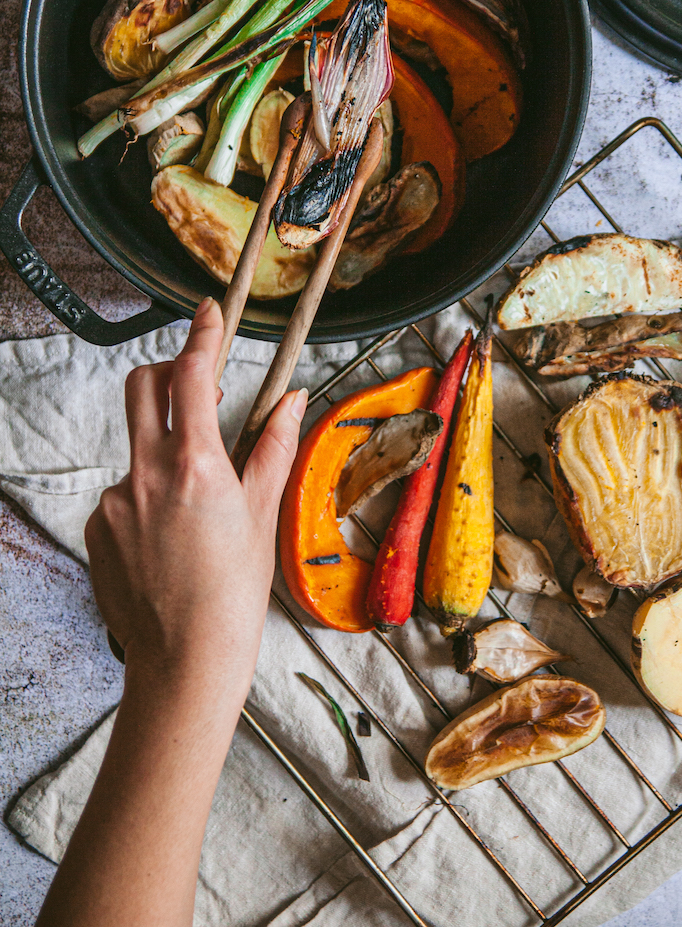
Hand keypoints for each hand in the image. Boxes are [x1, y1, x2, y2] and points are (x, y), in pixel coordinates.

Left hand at [85, 297, 306, 707]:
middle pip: (143, 387)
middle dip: (169, 372)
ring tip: (196, 508)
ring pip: (138, 446)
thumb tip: (293, 397)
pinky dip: (148, 497)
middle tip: (199, 387)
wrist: (185, 660)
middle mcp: (146, 475)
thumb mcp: (263, 513)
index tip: (208, 312)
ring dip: (166, 451)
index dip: (202, 335)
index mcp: (196, 467)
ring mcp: (115, 501)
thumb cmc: (235, 593)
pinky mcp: (96, 527)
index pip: (191, 376)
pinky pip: (124, 491)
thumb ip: (275, 447)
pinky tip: (171, 539)